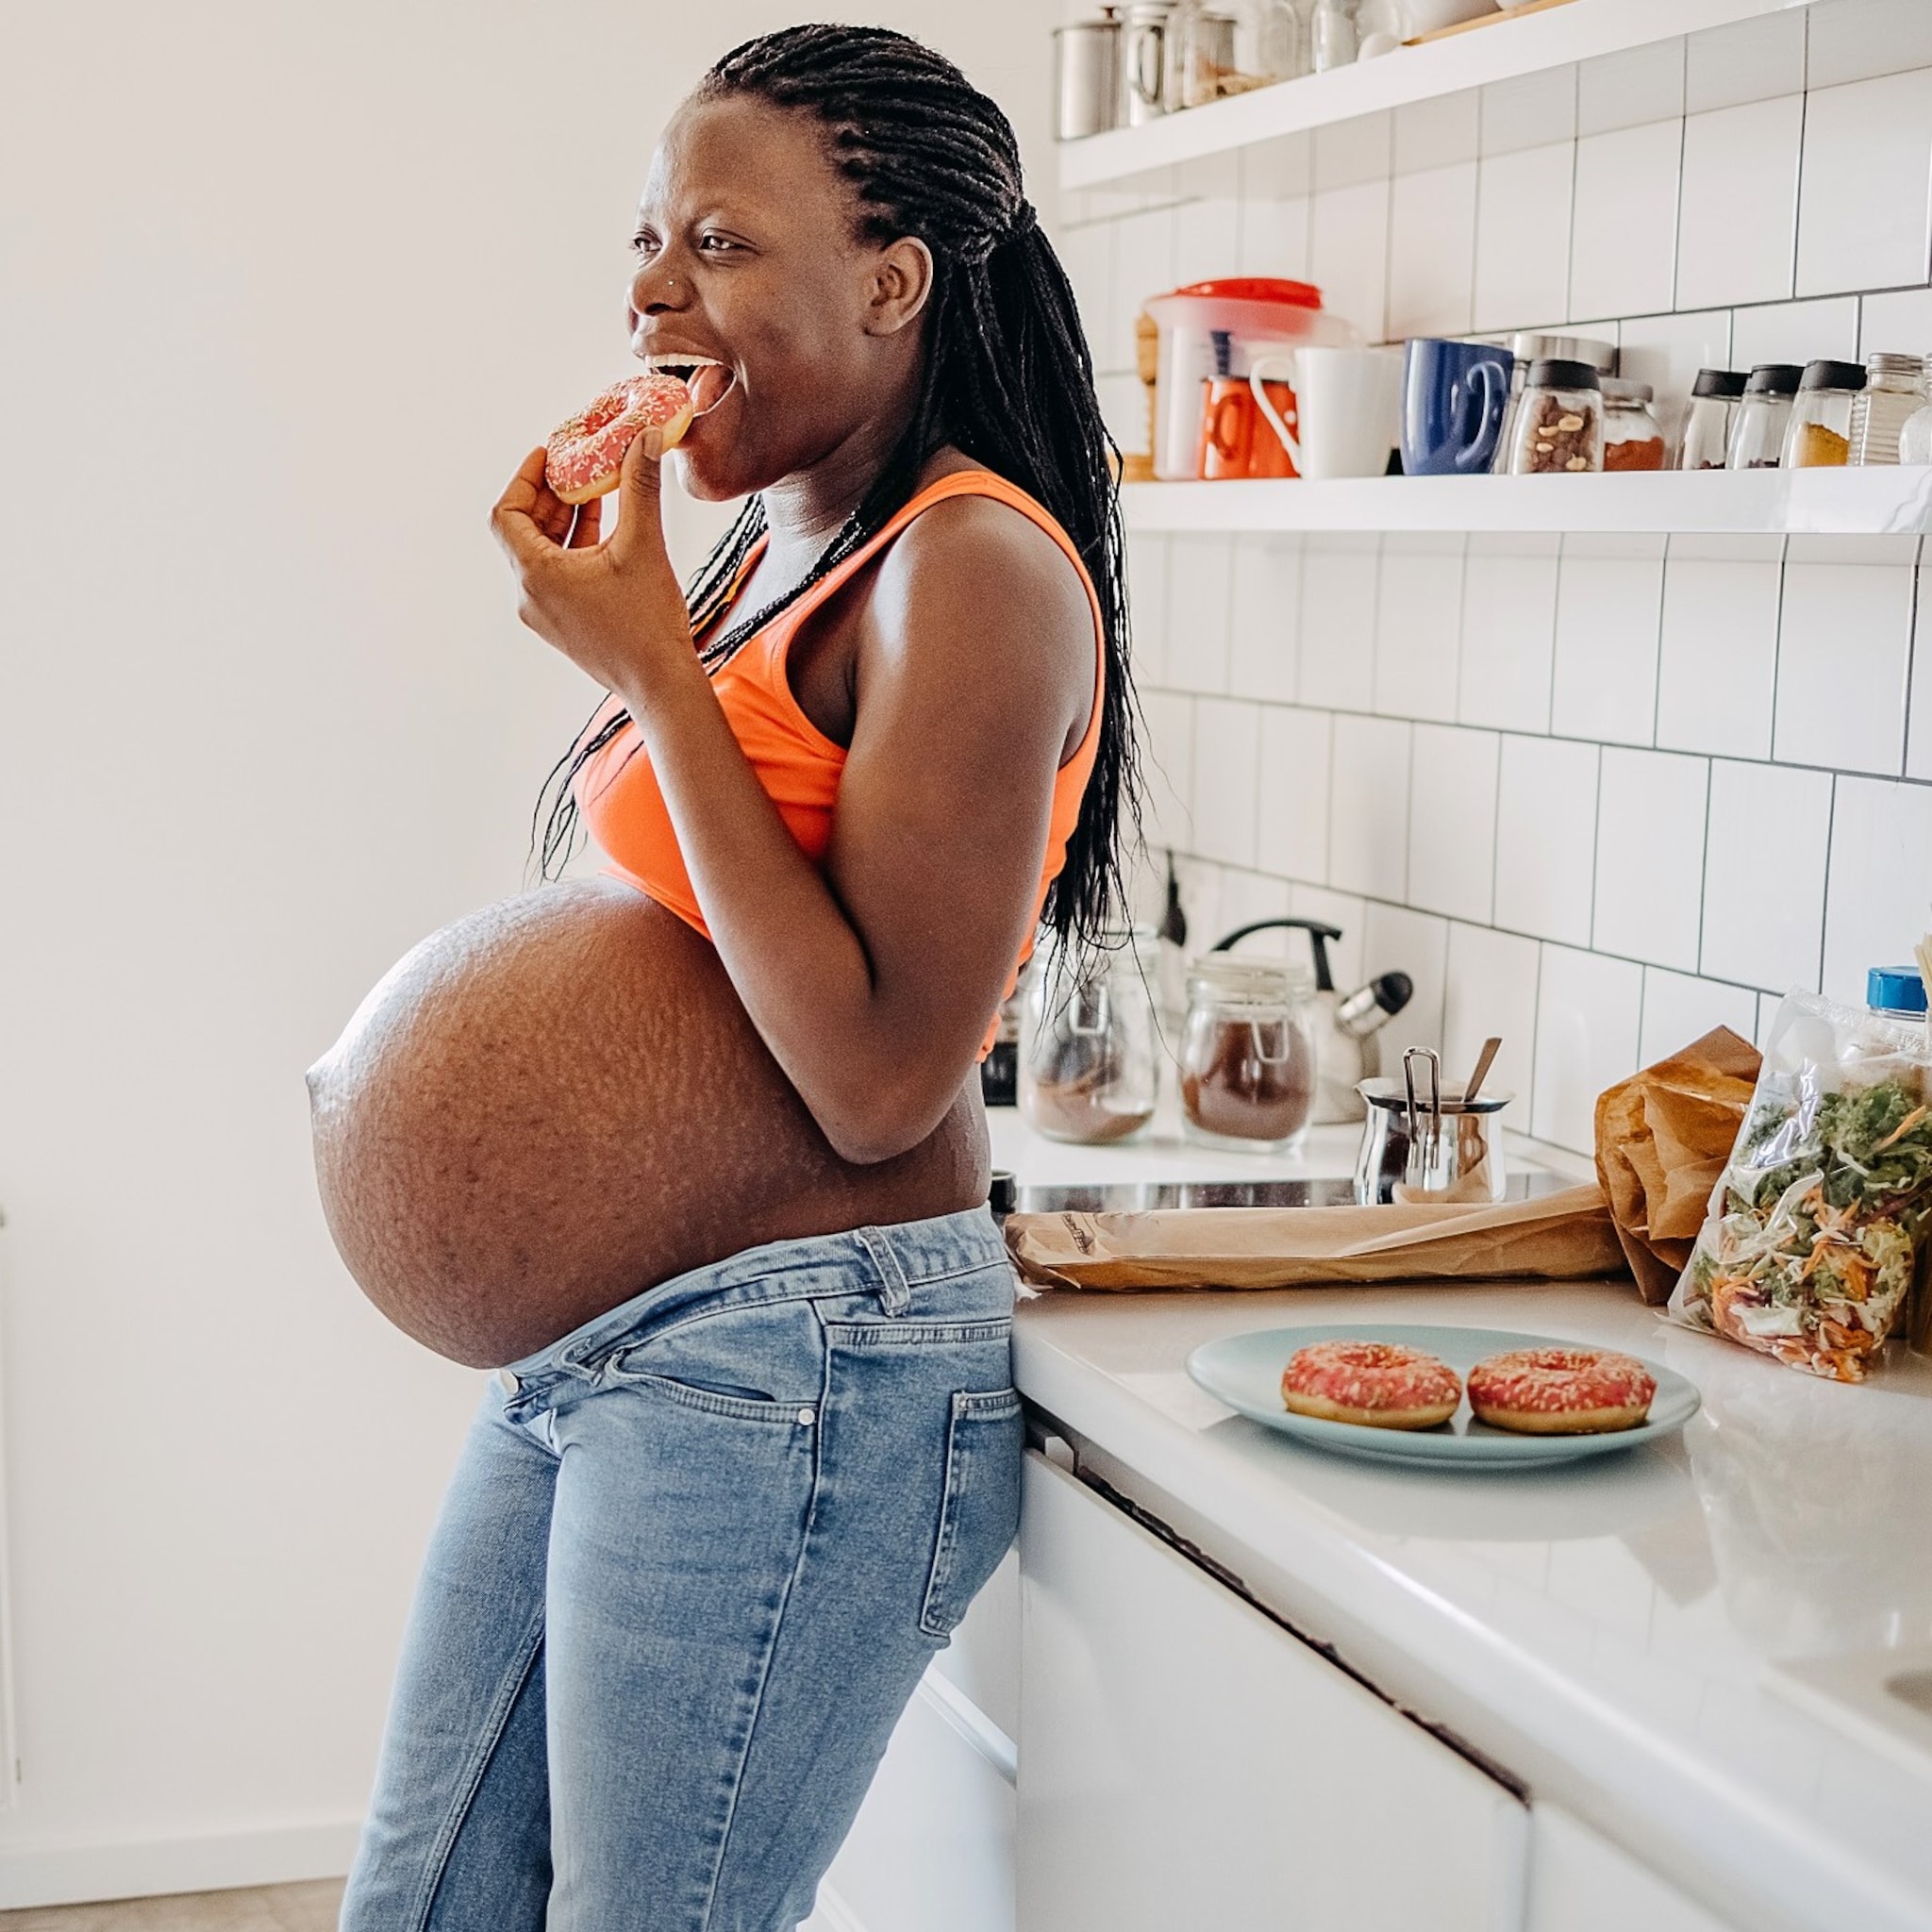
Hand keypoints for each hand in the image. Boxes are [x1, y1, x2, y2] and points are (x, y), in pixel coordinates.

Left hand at [489, 430, 693, 706]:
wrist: (659, 683)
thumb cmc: (648, 623)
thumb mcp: (644, 545)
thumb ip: (640, 486)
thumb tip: (644, 437)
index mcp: (536, 574)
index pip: (506, 513)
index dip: (523, 478)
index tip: (547, 455)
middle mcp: (529, 595)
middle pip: (523, 530)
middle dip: (550, 495)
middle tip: (576, 466)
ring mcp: (544, 613)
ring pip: (541, 552)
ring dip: (564, 521)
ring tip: (594, 492)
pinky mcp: (561, 624)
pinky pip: (556, 574)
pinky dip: (573, 548)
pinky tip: (604, 530)